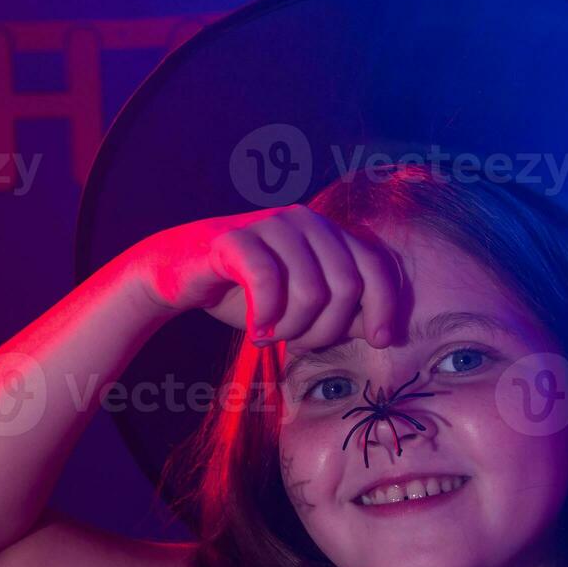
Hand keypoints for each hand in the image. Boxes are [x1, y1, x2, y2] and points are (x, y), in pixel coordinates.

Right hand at [124, 205, 401, 350]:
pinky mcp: (236, 238)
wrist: (181, 274)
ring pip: (311, 290)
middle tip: (297, 344)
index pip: (375, 265)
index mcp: (328, 233)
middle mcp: (306, 222)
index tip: (382, 341)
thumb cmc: (247, 293)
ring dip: (293, 329)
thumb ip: (342, 314)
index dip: (386, 305)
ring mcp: (272, 225)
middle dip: (326, 329)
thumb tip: (382, 331)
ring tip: (271, 336)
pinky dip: (265, 317)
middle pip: (347, 286)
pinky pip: (268, 283)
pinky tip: (255, 330)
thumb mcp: (303, 309)